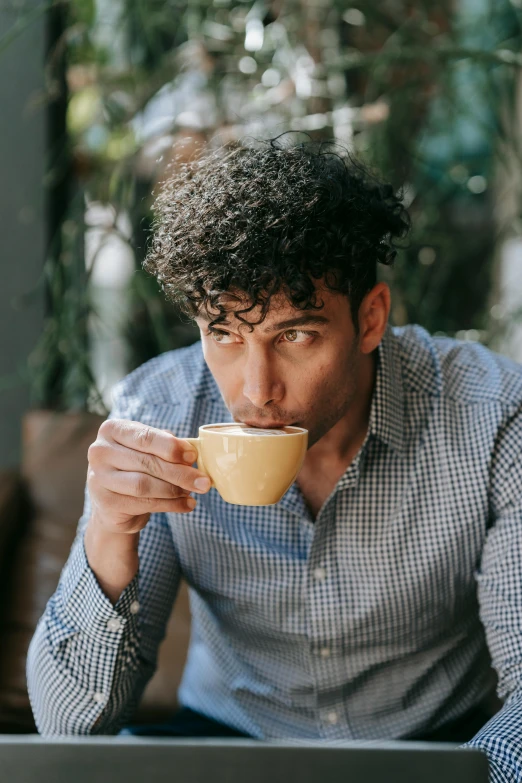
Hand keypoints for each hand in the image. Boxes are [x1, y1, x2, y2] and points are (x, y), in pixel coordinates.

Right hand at [87, 418, 210, 535]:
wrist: (113, 502)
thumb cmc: (136, 467)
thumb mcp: (149, 450)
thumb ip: (167, 447)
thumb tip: (191, 452)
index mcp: (112, 430)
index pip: (145, 437)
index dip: (171, 447)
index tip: (193, 456)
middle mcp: (100, 452)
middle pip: (147, 462)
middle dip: (180, 473)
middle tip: (204, 481)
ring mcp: (99, 478)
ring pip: (145, 485)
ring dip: (175, 490)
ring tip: (194, 493)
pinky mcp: (106, 503)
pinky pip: (144, 504)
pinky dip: (170, 505)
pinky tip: (186, 505)